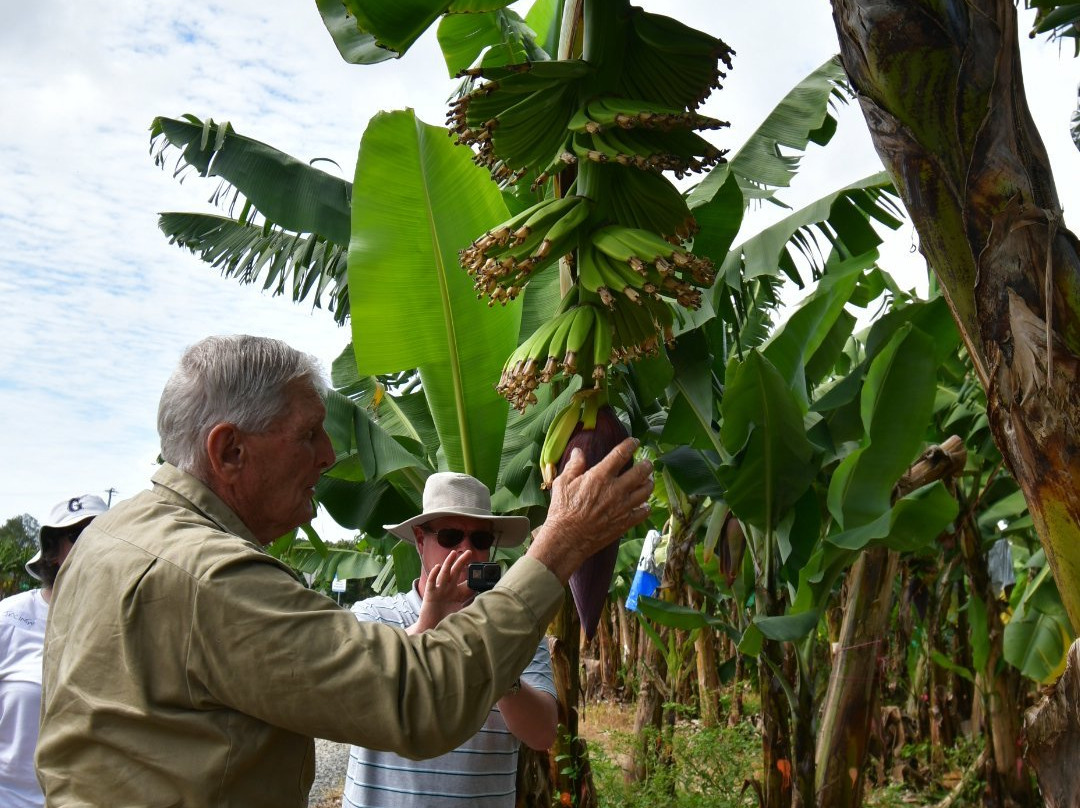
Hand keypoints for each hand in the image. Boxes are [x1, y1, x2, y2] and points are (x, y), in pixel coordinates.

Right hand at [410, 550, 475, 632]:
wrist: (431, 630)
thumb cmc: (446, 622)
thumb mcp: (462, 613)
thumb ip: (471, 608)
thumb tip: (485, 606)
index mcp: (457, 594)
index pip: (467, 583)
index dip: (473, 576)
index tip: (482, 569)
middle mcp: (448, 590)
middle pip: (455, 572)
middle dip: (462, 562)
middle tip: (469, 552)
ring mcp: (439, 591)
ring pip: (444, 574)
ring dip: (448, 563)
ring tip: (453, 553)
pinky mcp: (430, 595)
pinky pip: (432, 582)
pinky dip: (434, 574)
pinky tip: (438, 566)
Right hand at [527, 437, 652, 582]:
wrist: (567, 539)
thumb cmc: (562, 510)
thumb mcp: (562, 483)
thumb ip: (574, 466)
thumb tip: (578, 452)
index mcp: (600, 476)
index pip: (621, 454)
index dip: (631, 445)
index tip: (635, 442)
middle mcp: (615, 490)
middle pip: (641, 472)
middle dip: (647, 465)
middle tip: (647, 463)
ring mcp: (623, 507)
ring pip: (646, 491)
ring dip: (648, 483)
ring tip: (647, 480)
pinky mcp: (625, 522)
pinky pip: (643, 512)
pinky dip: (646, 506)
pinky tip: (643, 504)